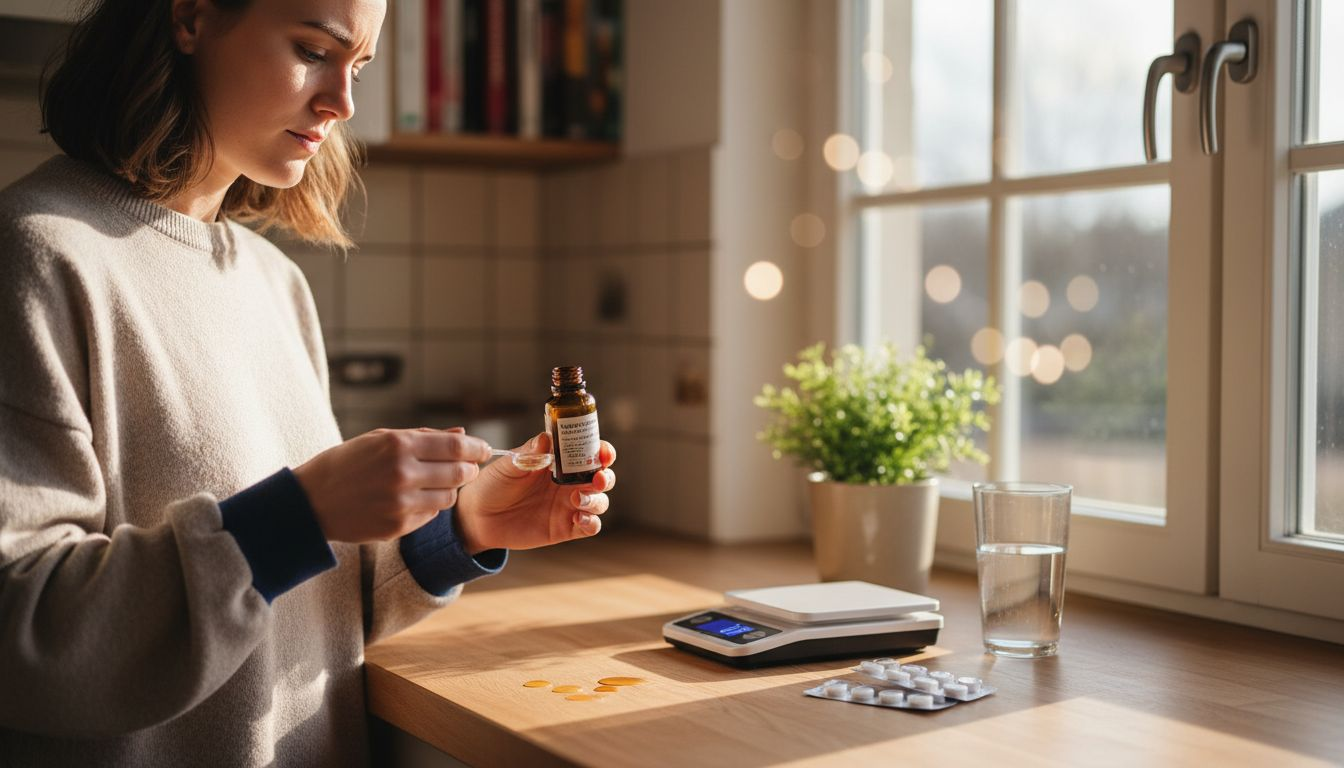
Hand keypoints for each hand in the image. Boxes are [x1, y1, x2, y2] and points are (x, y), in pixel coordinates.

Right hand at [293, 427, 490, 542]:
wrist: (311, 502)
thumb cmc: (346, 463)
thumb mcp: (379, 439)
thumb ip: (423, 436)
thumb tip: (461, 432)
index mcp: (398, 445)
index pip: (455, 447)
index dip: (476, 448)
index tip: (484, 449)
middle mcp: (402, 474)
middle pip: (460, 473)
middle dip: (469, 469)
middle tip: (467, 467)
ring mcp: (401, 503)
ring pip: (449, 497)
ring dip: (449, 489)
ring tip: (432, 483)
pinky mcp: (398, 527)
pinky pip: (431, 516)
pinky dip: (429, 507)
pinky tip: (411, 500)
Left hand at [454, 431, 616, 553]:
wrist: (478, 517)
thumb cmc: (493, 484)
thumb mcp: (508, 465)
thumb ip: (529, 454)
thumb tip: (545, 438)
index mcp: (560, 462)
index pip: (590, 453)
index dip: (603, 451)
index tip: (603, 452)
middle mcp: (569, 483)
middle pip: (603, 477)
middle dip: (606, 477)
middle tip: (596, 479)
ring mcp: (569, 506)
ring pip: (600, 501)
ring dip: (596, 500)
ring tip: (575, 500)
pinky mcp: (565, 528)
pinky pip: (591, 526)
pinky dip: (592, 522)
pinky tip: (578, 519)